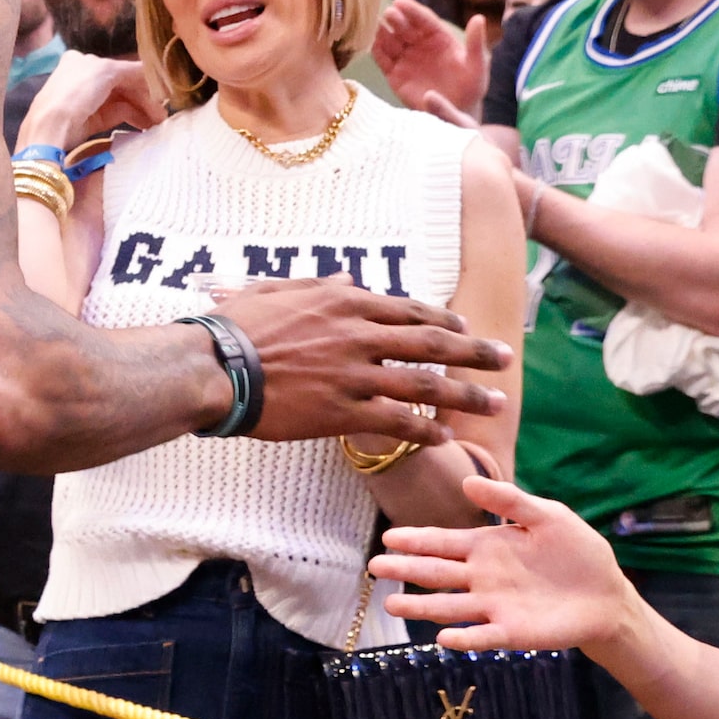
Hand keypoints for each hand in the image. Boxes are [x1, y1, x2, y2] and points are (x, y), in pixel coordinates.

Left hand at [19, 49, 165, 149]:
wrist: (51, 125)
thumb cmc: (76, 90)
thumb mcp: (106, 71)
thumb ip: (133, 70)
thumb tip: (154, 72)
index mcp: (82, 60)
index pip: (120, 68)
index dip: (143, 78)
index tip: (164, 90)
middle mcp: (84, 78)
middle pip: (122, 86)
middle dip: (145, 98)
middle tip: (163, 113)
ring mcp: (86, 100)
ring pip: (121, 101)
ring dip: (141, 110)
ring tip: (158, 123)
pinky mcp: (88, 120)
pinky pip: (115, 115)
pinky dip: (131, 118)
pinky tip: (145, 124)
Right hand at [207, 276, 513, 444]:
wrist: (213, 365)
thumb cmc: (234, 326)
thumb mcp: (277, 291)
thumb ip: (319, 286)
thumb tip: (349, 279)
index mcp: (344, 302)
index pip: (408, 310)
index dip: (443, 320)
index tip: (466, 326)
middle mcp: (358, 335)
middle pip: (432, 343)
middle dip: (475, 351)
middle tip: (506, 358)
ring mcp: (354, 375)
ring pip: (425, 385)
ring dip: (466, 395)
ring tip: (495, 403)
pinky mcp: (343, 412)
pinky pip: (396, 422)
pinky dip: (424, 431)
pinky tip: (444, 439)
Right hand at [371, 0, 487, 119]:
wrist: (456, 112)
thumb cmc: (471, 87)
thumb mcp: (477, 65)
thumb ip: (475, 43)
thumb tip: (479, 18)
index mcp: (439, 38)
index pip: (423, 20)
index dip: (412, 10)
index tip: (400, 2)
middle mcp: (419, 44)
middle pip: (404, 28)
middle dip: (395, 20)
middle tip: (387, 14)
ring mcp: (405, 58)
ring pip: (390, 41)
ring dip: (381, 33)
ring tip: (372, 26)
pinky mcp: (394, 74)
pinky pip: (382, 60)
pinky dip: (375, 51)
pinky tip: (370, 44)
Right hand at [373, 475, 641, 652]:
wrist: (608, 597)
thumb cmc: (578, 553)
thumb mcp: (548, 516)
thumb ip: (510, 501)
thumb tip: (467, 482)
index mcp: (485, 547)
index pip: (442, 542)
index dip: (416, 540)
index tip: (389, 537)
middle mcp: (481, 578)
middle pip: (436, 574)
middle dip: (405, 570)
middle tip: (375, 567)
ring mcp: (493, 607)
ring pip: (449, 607)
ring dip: (421, 607)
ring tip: (391, 605)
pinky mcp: (512, 633)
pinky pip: (483, 636)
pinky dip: (464, 638)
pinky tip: (443, 638)